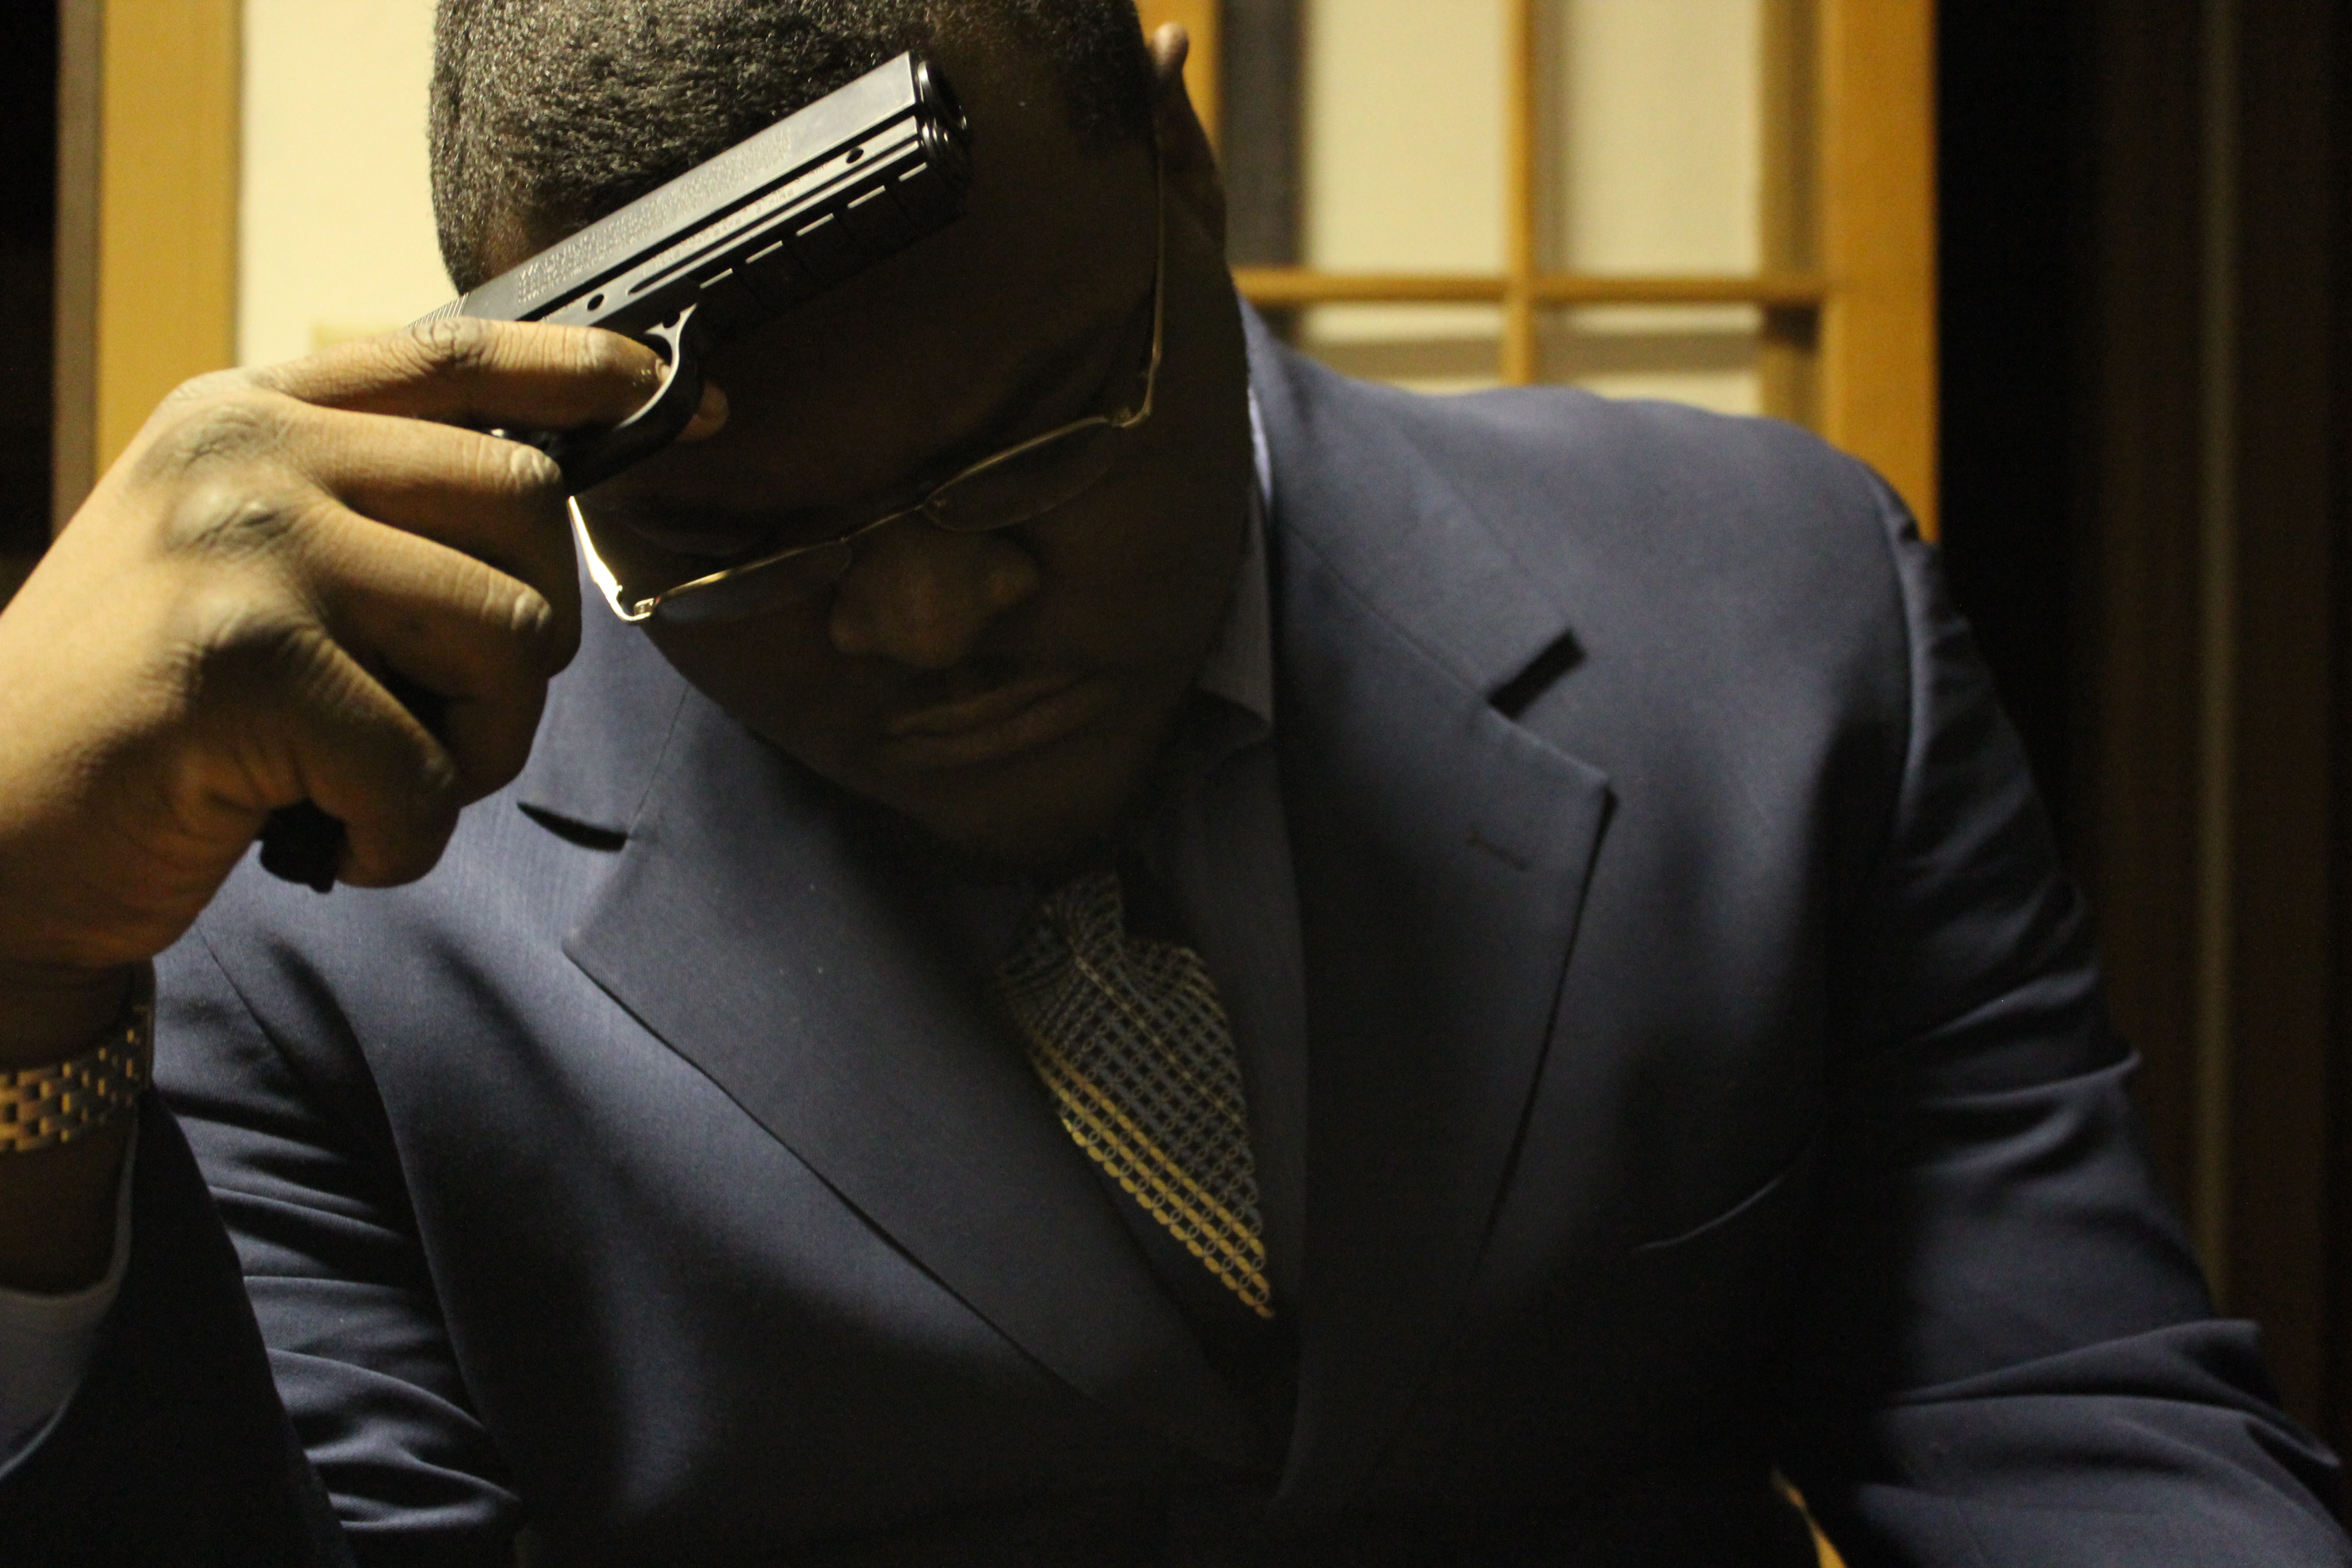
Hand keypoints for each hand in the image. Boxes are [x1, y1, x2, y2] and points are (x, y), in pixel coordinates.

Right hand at [0, 319, 722, 1285]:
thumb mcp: (243, 563)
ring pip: (509, 638)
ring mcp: (243, 548)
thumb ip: (367, 506)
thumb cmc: (147, 715)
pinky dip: (401, 840)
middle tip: (443, 719)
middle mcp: (249, 456)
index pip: (451, 357)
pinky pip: (431, 769)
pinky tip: (324, 840)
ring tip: (372, 783)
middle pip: (528, 504)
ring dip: (477, 750)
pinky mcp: (242, 664)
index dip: (572, 368)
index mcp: (250, 414)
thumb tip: (549, 473)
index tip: (652, 385)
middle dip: (528, 640)